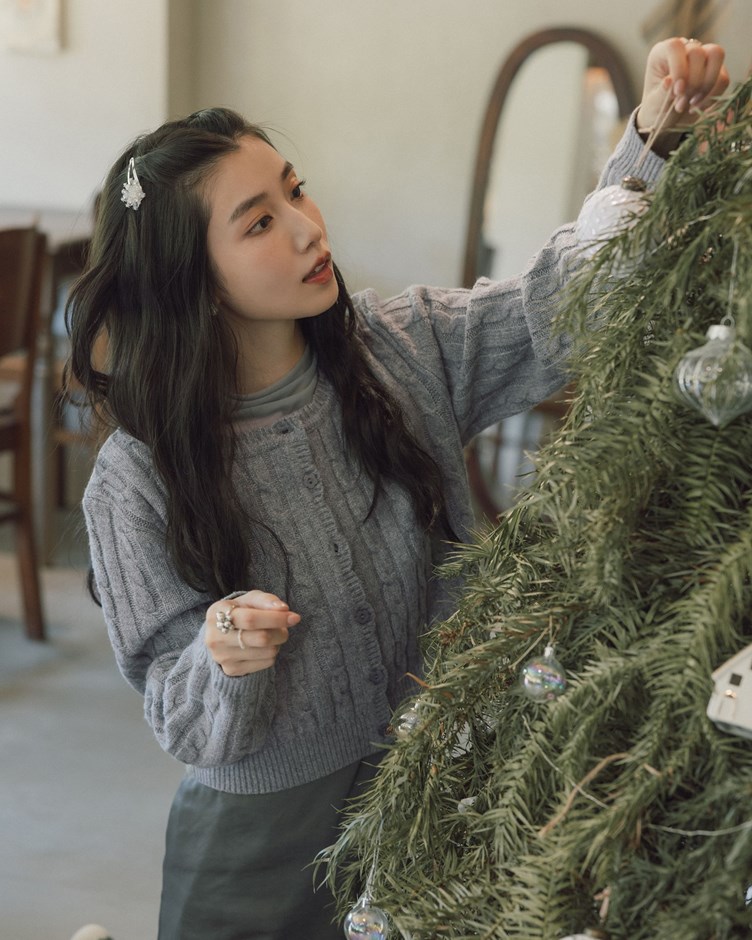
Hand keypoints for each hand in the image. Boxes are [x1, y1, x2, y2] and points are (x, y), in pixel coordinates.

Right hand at [205, 590, 299, 675]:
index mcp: (217, 613)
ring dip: (277, 642)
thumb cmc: (239, 612)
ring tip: (272, 635)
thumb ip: (266, 600)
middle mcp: (215, 637)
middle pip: (261, 638)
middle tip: (284, 628)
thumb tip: (284, 609)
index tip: (294, 617)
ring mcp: (222, 656)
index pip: (251, 619)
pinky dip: (272, 654)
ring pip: (267, 652)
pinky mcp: (231, 670)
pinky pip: (266, 663)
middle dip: (281, 632)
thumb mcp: (248, 600)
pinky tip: (264, 647)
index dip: (275, 618)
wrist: (220, 635)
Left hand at [636, 37, 729, 153]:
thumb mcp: (653, 105)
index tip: (677, 91)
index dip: (678, 68)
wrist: (668, 120)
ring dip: (707, 85)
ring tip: (691, 104)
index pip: (675, 47)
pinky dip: (713, 95)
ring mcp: (703, 56)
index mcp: (662, 53)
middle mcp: (684, 49)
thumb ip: (660, 94)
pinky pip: (723, 77)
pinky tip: (698, 106)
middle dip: (692, 83)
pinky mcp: (717, 70)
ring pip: (716, 55)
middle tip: (681, 104)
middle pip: (698, 52)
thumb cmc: (656, 109)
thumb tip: (669, 81)